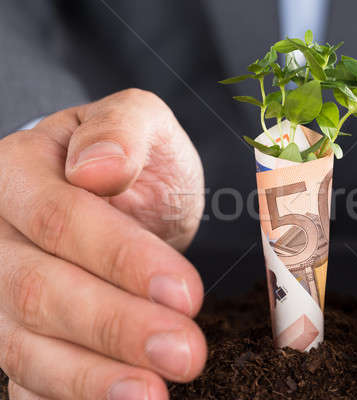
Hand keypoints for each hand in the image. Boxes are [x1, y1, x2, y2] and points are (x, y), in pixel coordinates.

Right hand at [0, 89, 206, 399]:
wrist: (121, 196)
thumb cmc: (136, 159)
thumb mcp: (141, 122)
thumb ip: (122, 130)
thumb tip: (95, 167)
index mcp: (17, 173)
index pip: (62, 220)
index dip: (122, 259)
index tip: (186, 293)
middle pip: (38, 290)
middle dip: (116, 326)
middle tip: (186, 353)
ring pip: (22, 344)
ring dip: (90, 378)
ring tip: (153, 395)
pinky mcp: (12, 333)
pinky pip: (26, 376)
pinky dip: (66, 397)